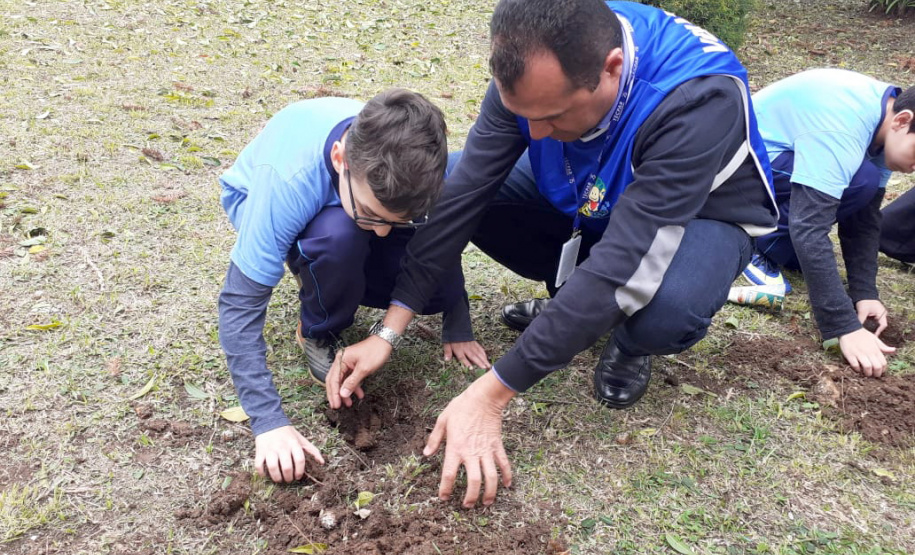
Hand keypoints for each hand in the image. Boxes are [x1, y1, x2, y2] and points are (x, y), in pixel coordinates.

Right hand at [254, 426, 324, 482]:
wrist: (269, 421)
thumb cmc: (287, 433)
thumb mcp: (301, 439)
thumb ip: (312, 450)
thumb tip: (322, 462)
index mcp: (294, 444)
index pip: (300, 460)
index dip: (300, 471)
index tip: (298, 476)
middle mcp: (282, 447)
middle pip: (287, 467)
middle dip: (289, 477)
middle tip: (289, 479)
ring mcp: (270, 449)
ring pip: (273, 468)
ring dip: (277, 477)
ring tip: (279, 480)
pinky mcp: (259, 451)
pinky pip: (259, 465)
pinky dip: (262, 473)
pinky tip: (266, 475)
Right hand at [326, 336, 391, 408]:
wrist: (385, 341)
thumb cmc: (375, 352)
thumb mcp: (364, 369)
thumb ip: (352, 382)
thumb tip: (342, 394)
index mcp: (341, 360)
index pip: (333, 380)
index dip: (333, 394)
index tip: (335, 405)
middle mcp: (341, 361)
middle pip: (334, 380)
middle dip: (336, 394)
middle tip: (337, 406)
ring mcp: (347, 363)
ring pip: (342, 380)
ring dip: (345, 392)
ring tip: (349, 403)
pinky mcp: (354, 365)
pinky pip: (350, 378)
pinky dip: (354, 386)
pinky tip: (359, 394)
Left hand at [423, 371, 514, 507]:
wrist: (483, 398)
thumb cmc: (461, 407)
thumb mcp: (442, 420)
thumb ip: (434, 439)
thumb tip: (426, 454)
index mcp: (455, 447)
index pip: (449, 474)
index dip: (446, 489)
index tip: (444, 497)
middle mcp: (471, 453)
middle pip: (473, 481)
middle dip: (471, 497)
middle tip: (467, 505)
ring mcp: (486, 451)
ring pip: (491, 477)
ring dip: (490, 492)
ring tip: (487, 503)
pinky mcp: (497, 446)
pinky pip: (504, 464)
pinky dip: (507, 476)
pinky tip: (507, 486)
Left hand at [443, 340, 490, 368]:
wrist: (457, 327)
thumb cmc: (451, 338)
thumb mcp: (447, 344)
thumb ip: (447, 352)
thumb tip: (446, 360)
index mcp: (459, 350)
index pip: (463, 358)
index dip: (467, 363)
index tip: (471, 368)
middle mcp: (466, 348)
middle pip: (473, 356)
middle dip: (479, 362)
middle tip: (485, 368)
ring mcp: (471, 345)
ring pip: (478, 353)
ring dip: (484, 359)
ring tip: (488, 365)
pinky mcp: (474, 343)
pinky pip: (480, 348)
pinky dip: (483, 353)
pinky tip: (486, 358)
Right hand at [838, 328, 895, 377]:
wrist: (849, 329)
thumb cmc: (862, 334)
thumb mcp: (875, 339)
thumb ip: (883, 347)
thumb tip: (893, 350)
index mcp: (876, 350)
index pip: (883, 363)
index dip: (883, 370)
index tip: (880, 371)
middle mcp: (869, 352)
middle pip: (876, 367)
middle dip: (876, 374)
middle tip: (873, 375)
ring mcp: (859, 354)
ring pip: (867, 367)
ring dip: (867, 373)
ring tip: (866, 373)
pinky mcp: (850, 355)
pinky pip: (855, 365)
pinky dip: (857, 369)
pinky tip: (857, 369)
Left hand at [855, 299, 888, 336]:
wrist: (862, 293)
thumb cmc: (864, 300)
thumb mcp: (862, 311)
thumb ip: (861, 320)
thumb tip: (858, 328)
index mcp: (882, 313)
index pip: (883, 325)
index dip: (878, 331)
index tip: (873, 336)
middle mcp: (881, 314)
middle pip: (879, 325)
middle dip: (874, 330)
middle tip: (868, 335)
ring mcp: (878, 314)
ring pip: (875, 323)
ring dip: (871, 327)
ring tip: (866, 332)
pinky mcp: (873, 314)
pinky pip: (872, 321)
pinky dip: (869, 324)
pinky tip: (864, 327)